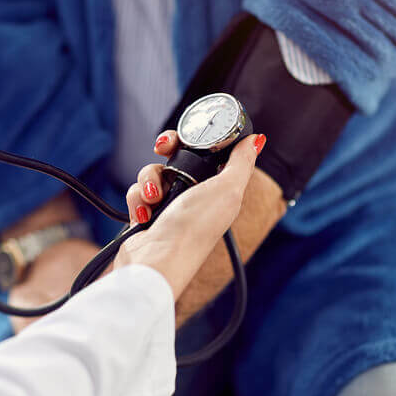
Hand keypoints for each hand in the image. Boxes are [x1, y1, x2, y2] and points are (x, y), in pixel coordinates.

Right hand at [113, 131, 266, 299]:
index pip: (208, 154)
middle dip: (166, 153)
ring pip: (154, 173)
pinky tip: (144, 215)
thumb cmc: (193, 231)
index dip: (196, 140)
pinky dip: (138, 199)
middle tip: (162, 149)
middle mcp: (195, 197)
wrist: (156, 261)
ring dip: (149, 181)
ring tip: (154, 199)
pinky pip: (137, 192)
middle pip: (177, 158)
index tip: (188, 135)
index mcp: (218, 190)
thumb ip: (242, 163)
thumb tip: (257, 140)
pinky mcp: (147, 215)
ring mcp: (169, 206)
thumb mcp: (227, 190)